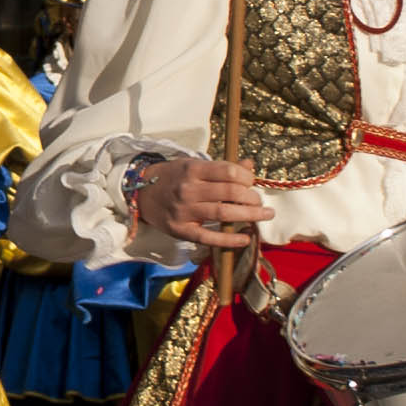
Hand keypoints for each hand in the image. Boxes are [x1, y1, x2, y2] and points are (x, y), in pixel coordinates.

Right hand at [135, 155, 270, 252]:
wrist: (141, 194)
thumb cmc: (172, 178)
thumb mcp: (193, 165)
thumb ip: (221, 167)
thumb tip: (249, 166)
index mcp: (193, 169)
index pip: (228, 172)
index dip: (247, 177)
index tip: (252, 182)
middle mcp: (189, 189)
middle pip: (230, 192)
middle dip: (252, 197)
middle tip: (260, 202)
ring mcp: (184, 211)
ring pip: (224, 212)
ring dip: (250, 215)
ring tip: (264, 215)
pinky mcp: (181, 230)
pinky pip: (209, 237)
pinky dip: (230, 239)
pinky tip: (246, 238)